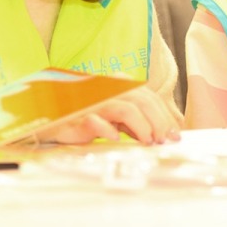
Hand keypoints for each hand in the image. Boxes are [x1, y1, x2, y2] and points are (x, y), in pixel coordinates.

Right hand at [44, 86, 183, 144]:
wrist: (51, 117)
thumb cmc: (86, 116)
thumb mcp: (115, 117)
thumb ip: (135, 121)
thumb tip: (162, 133)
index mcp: (119, 85)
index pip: (149, 97)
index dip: (165, 115)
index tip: (175, 135)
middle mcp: (109, 89)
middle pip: (142, 101)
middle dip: (159, 121)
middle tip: (165, 140)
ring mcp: (94, 102)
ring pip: (126, 108)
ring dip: (141, 126)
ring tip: (148, 141)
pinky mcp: (79, 116)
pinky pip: (97, 121)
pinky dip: (108, 130)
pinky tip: (116, 139)